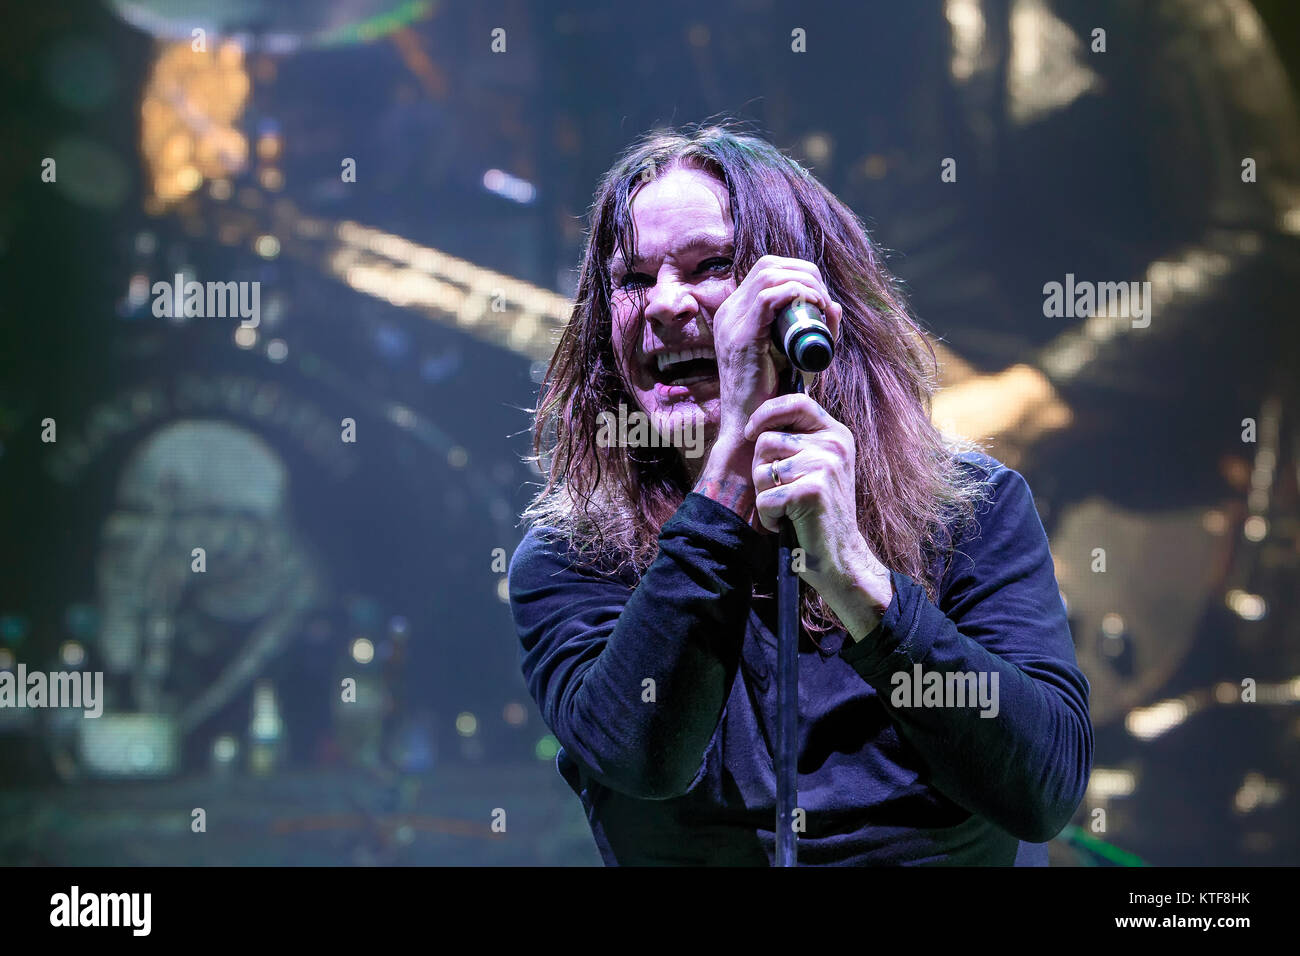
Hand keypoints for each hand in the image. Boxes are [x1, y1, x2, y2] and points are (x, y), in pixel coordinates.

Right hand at [709, 255, 841, 443]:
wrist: (753, 428)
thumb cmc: (776, 397)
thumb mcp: (799, 357)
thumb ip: (815, 333)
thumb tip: (834, 305)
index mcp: (736, 314)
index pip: (767, 270)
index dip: (800, 273)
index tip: (822, 297)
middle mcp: (729, 313)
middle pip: (768, 265)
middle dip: (805, 272)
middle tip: (825, 298)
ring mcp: (731, 322)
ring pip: (769, 275)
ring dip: (804, 282)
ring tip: (822, 303)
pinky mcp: (740, 337)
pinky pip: (767, 297)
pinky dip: (796, 293)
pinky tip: (814, 306)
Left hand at [744, 393, 891, 633]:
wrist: (842, 557)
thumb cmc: (821, 512)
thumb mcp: (819, 466)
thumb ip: (798, 441)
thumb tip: (756, 422)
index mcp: (836, 435)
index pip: (797, 402)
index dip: (766, 413)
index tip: (750, 431)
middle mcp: (834, 446)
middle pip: (766, 440)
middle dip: (761, 470)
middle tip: (784, 491)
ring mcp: (824, 467)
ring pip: (761, 470)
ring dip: (766, 495)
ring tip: (789, 508)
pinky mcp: (810, 492)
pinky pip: (764, 498)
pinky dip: (769, 517)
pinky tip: (788, 523)